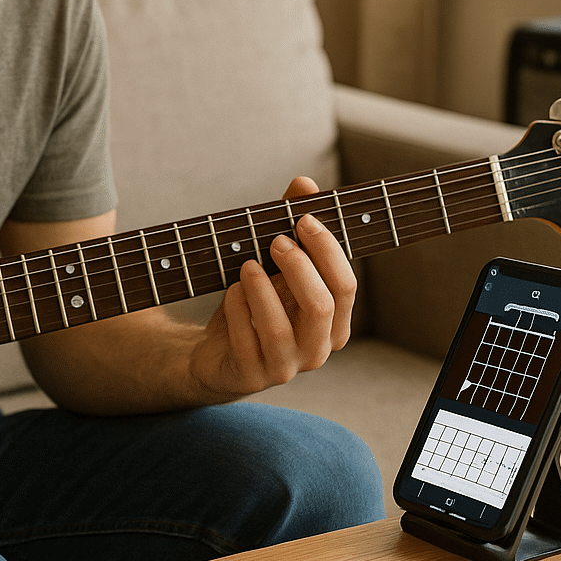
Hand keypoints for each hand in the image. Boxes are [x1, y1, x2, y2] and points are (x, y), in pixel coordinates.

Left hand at [188, 176, 355, 399]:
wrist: (215, 353)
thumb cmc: (255, 303)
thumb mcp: (273, 264)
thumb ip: (290, 225)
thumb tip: (305, 184)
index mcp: (334, 322)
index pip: (345, 286)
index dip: (327, 250)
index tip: (303, 219)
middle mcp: (316, 349)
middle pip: (321, 306)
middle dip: (299, 267)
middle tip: (274, 239)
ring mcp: (285, 367)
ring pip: (280, 328)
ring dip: (262, 289)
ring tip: (246, 264)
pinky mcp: (250, 376)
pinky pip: (245, 341)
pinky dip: (237, 309)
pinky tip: (231, 291)